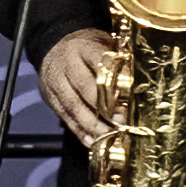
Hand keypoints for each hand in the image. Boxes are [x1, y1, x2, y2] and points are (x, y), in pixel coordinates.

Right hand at [37, 27, 125, 145]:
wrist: (56, 46)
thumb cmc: (90, 48)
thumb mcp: (105, 44)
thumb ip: (119, 61)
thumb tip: (135, 85)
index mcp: (84, 47)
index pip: (98, 64)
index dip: (111, 84)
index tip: (125, 101)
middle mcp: (66, 64)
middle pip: (83, 87)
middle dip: (102, 108)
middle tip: (119, 122)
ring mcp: (55, 82)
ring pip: (72, 105)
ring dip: (91, 125)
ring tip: (108, 137)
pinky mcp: (50, 97)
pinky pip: (64, 116)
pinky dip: (79, 131)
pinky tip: (92, 142)